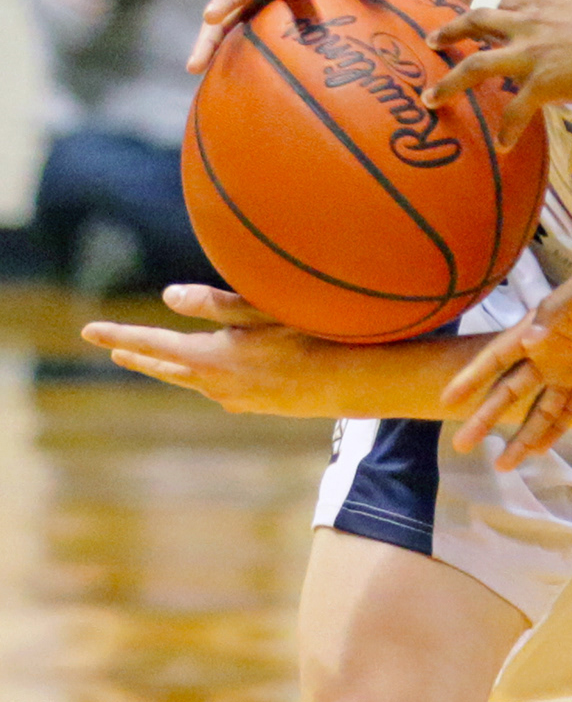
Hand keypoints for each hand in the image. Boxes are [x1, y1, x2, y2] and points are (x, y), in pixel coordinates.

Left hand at [80, 285, 342, 414]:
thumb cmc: (312, 336)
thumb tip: (168, 296)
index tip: (89, 330)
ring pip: (191, 381)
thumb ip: (214, 304)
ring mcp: (236, 399)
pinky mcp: (255, 405)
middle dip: (139, 356)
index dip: (120, 335)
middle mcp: (216, 384)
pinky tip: (212, 376)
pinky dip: (203, 378)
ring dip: (170, 368)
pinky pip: (218, 390)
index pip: (153, 344)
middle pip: (167, 368)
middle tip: (113, 350)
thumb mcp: (263, 311)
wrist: (352, 383)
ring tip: (153, 361)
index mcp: (211, 358)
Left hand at [426, 0, 571, 143]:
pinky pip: (516, 111)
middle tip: (431, 40)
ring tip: (432, 97)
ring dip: (449, 82)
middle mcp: (530, 24)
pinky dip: (506, 130)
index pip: (507, 3)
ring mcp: (532, 54)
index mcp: (546, 2)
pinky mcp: (544, 83)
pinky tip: (502, 146)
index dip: (492, 13)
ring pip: (476, 65)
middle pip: (476, 22)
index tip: (483, 22)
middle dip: (449, 31)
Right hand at [442, 255, 571, 466]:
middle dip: (486, 416)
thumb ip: (558, 310)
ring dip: (520, 435)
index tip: (447, 401)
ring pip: (538, 409)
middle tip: (461, 444)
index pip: (497, 356)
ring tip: (501, 464)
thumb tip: (527, 342)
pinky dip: (553, 431)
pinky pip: (570, 412)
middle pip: (509, 390)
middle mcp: (550, 351)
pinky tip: (538, 451)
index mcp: (541, 326)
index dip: (471, 378)